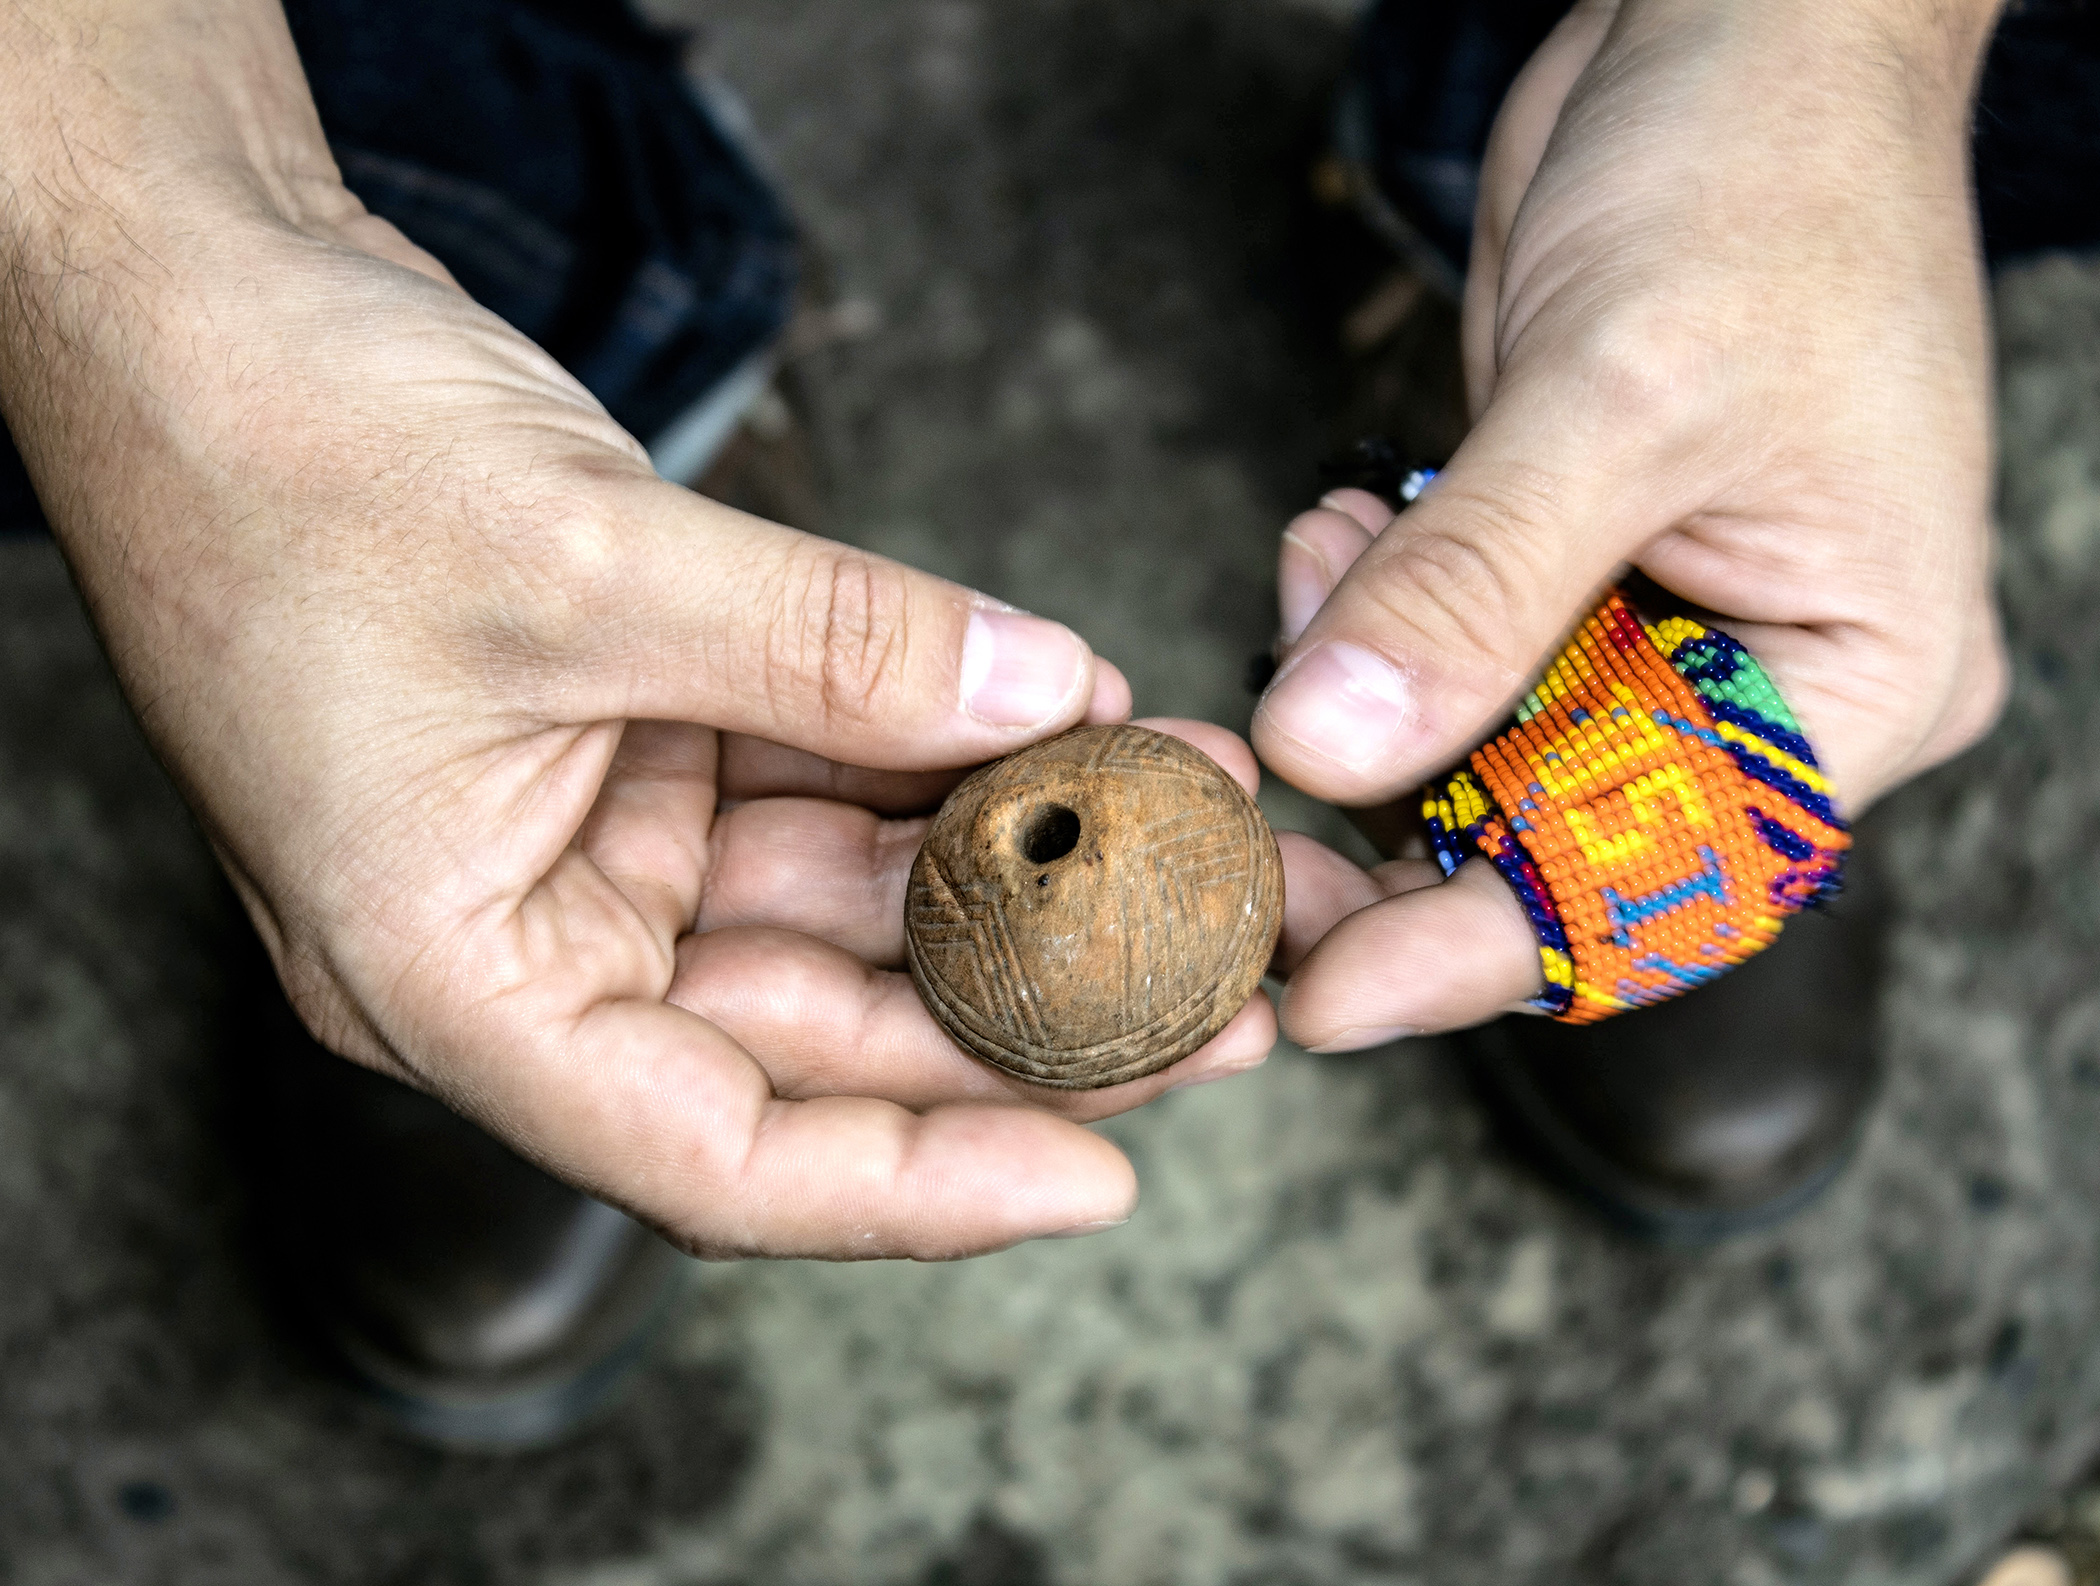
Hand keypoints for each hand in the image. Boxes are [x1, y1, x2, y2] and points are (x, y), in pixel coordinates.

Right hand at [0, 0, 1274, 1257]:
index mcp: (454, 978)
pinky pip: (820, 779)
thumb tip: (1045, 690)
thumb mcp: (582, 560)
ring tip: (1192, 828)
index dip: (922, 1185)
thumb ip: (833, 646)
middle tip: (1218, 987)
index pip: (718, 1154)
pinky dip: (940, 756)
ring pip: (839, 905)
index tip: (1106, 1175)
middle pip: (816, 1038)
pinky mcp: (638, 738)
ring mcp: (589, 838)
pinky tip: (1073, 722)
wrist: (196, 306)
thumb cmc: (285, 452)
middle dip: (1026, 1009)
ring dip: (1013, 863)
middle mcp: (531, 937)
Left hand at [1256, 0, 2009, 1048]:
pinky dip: (1362, 610)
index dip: (1480, 952)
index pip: (1657, 882)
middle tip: (1233, 829)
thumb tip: (1328, 756)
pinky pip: (1438, 646)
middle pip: (1552, 838)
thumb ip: (1472, 591)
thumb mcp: (1622, 397)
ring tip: (1314, 580)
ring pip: (1473, 747)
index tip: (1318, 994)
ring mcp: (1655, 623)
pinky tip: (1332, 534)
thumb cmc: (1765, 182)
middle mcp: (1757, 679)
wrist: (1742, 33)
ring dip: (1359, 695)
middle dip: (1385, 830)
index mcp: (1850, 682)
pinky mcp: (1559, 559)